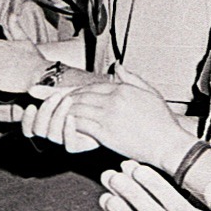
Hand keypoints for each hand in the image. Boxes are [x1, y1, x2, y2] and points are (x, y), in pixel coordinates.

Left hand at [24, 72, 190, 165]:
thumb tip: (117, 67)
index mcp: (122, 88)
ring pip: (77, 108)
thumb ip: (132, 78)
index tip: (57, 91)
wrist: (168, 143)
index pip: (90, 85)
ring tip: (50, 113)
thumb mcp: (150, 93)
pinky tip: (62, 126)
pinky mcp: (106, 131)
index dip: (71, 88)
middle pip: (80, 94)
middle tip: (42, 98)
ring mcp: (109, 114)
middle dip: (60, 97)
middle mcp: (114, 98)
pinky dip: (69, 123)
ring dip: (62, 111)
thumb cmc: (162, 122)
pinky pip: (80, 123)